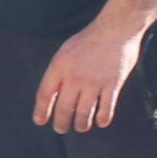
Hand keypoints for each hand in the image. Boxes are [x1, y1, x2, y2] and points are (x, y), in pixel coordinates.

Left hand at [34, 20, 142, 134]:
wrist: (116, 28)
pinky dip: (102, 119)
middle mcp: (74, 76)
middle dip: (61, 123)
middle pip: (64, 109)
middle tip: (61, 128)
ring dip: (81, 124)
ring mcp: (94, 81)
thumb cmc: (90, 39)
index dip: (41, 110)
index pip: (44, 94)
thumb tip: (52, 95)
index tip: (40, 121)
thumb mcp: (65, 51)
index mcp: (59, 66)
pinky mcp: (112, 84)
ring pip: (84, 114)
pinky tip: (101, 121)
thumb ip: (58, 72)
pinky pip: (106, 109)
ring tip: (81, 127)